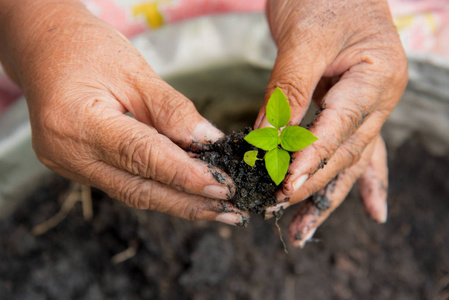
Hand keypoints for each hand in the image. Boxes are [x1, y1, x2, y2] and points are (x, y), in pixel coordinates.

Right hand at [0, 0, 246, 225]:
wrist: (44, 50)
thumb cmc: (85, 49)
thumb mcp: (134, 71)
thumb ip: (172, 111)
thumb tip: (210, 142)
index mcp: (77, 122)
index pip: (142, 156)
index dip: (186, 174)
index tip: (224, 185)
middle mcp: (69, 154)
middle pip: (139, 189)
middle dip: (189, 203)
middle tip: (230, 210)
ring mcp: (71, 165)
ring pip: (134, 193)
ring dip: (178, 202)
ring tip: (217, 209)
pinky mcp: (79, 167)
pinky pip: (125, 184)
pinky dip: (159, 188)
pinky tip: (187, 192)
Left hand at [259, 0, 407, 245]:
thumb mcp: (303, 38)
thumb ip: (288, 90)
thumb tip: (266, 140)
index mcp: (375, 77)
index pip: (338, 129)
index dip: (311, 159)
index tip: (285, 185)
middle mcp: (379, 98)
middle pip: (344, 153)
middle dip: (312, 185)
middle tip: (280, 210)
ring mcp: (369, 106)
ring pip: (349, 160)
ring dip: (327, 197)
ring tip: (302, 232)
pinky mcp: (351, 109)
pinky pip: (357, 148)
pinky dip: (361, 181)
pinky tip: (373, 210)